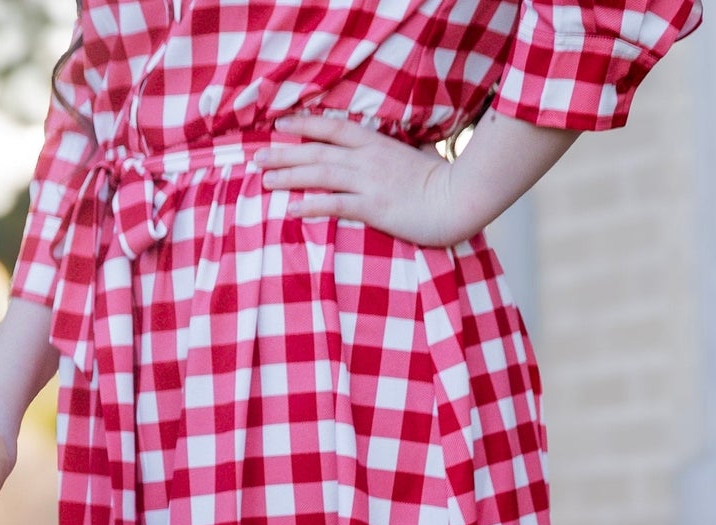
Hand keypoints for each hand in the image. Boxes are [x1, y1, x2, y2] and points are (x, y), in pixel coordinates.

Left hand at [256, 114, 468, 247]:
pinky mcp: (373, 207)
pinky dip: (312, 205)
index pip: (333, 129)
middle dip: (285, 153)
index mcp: (377, 144)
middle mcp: (368, 159)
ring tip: (265, 179)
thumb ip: (395, 154)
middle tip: (256, 156)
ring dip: (290, 176)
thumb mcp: (415, 157)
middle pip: (318, 151)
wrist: (459, 199)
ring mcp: (370, 182)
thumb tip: (389, 153)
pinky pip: (336, 204)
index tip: (279, 125)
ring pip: (321, 174)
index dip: (305, 125)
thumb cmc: (440, 182)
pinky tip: (291, 208)